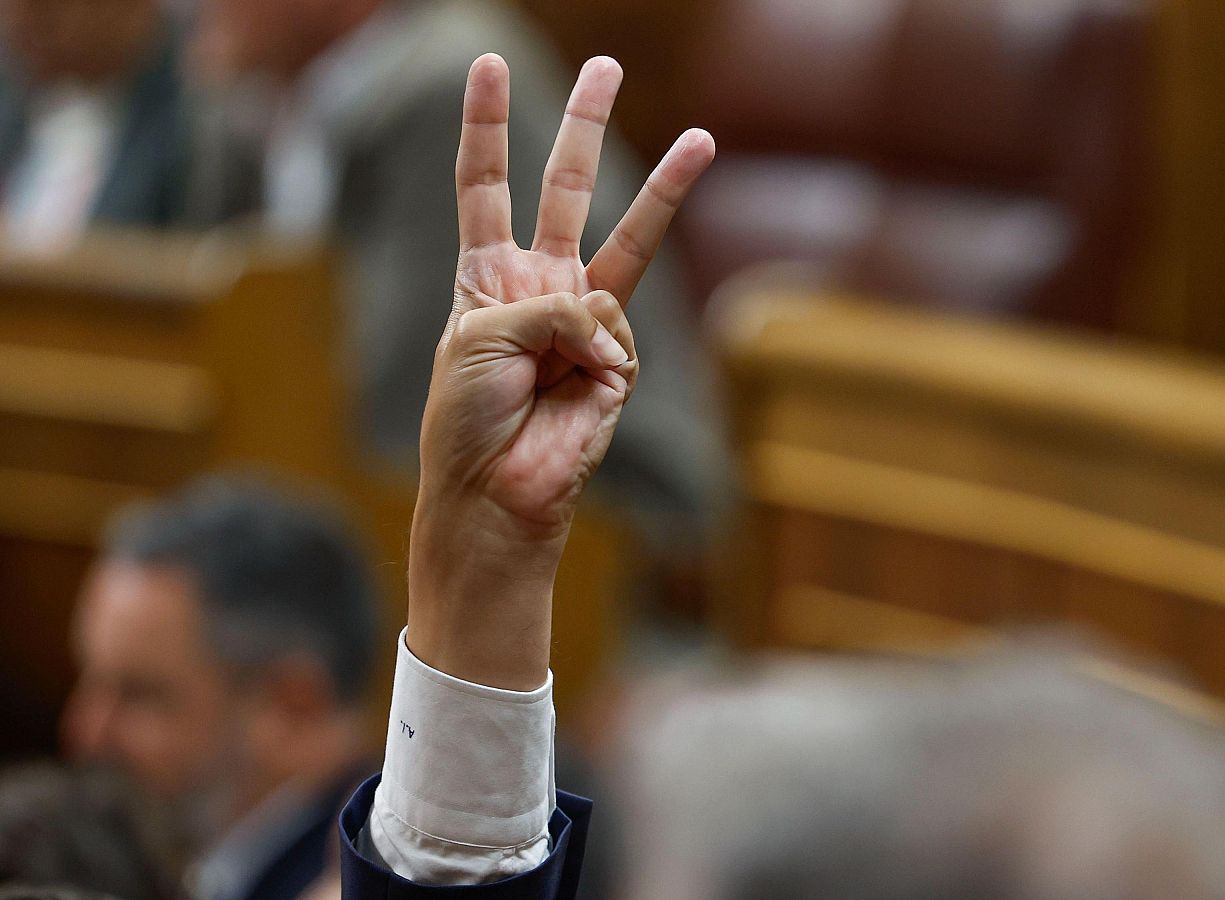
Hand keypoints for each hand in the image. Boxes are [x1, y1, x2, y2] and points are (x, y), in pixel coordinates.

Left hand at [407, 54, 714, 688]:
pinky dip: (597, 353)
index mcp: (487, 277)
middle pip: (563, 189)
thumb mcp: (480, 337)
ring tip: (703, 139)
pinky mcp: (617, 361)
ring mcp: (582, 323)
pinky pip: (615, 330)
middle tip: (604, 65)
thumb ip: (547, 303)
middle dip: (584, 127)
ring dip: (665, 187)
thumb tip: (608, 316)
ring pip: (629, 239)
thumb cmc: (465, 420)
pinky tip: (581, 384)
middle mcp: (538, 289)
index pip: (485, 185)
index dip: (486, 126)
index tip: (485, 64)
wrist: (495, 496)